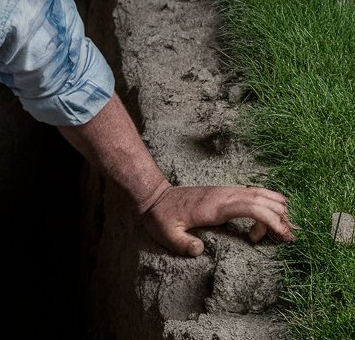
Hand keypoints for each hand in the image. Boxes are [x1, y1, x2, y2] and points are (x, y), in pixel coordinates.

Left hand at [142, 184, 294, 256]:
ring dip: (277, 209)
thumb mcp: (167, 233)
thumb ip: (182, 243)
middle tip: (288, 239)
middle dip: (281, 217)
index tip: (284, 237)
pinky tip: (269, 218)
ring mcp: (225, 191)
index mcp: (216, 206)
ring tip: (282, 230)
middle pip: (264, 199)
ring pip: (261, 193)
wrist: (154, 196)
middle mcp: (225, 195)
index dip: (273, 220)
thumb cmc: (161, 217)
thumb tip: (199, 250)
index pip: (253, 207)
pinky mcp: (225, 193)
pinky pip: (253, 193)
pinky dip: (268, 203)